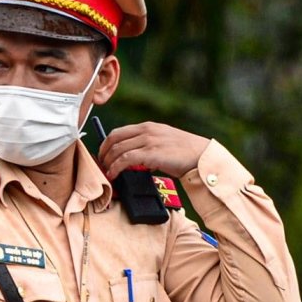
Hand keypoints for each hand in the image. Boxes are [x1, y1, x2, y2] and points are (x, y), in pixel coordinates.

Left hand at [95, 123, 209, 178]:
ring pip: (118, 149)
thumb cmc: (184, 153)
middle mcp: (147, 131)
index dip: (106, 145)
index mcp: (148, 126)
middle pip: (114, 139)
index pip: (118, 132)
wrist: (200, 156)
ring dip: (108, 163)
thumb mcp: (163, 142)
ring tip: (106, 173)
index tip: (103, 156)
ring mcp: (149, 141)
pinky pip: (125, 160)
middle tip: (101, 166)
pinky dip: (115, 168)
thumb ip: (147, 145)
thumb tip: (130, 159)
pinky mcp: (151, 153)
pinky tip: (114, 175)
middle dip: (103, 153)